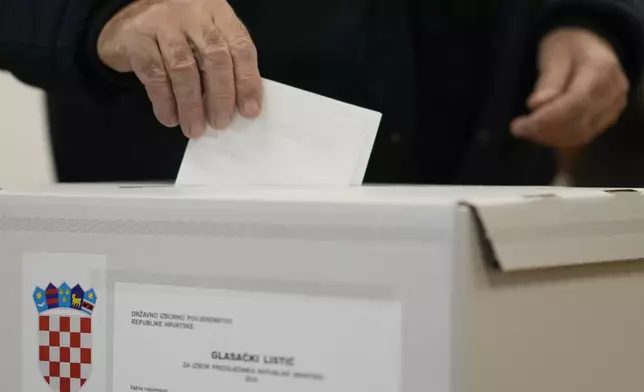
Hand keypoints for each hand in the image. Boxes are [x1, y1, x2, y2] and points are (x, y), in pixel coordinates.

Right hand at [98, 0, 262, 137]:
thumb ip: (225, 60)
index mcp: (217, 12)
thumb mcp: (206, 35)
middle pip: (214, 57)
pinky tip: (170, 118)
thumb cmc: (177, 33)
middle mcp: (193, 13)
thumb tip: (241, 104)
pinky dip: (165, 102)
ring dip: (192, 105)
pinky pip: (155, 75)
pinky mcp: (137, 38)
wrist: (126, 17)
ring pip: (184, 69)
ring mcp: (163, 23)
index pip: (240, 47)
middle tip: (221, 123)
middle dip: (221, 96)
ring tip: (194, 128)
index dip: (247, 81)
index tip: (249, 111)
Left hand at [511, 28, 628, 146]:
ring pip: (580, 133)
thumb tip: (537, 105)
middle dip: (543, 130)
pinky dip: (559, 139)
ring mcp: (613, 106)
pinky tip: (540, 133)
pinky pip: (583, 135)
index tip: (518, 126)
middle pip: (577, 122)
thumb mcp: (553, 53)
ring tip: (526, 130)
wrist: (590, 47)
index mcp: (601, 69)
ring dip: (549, 137)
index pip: (574, 103)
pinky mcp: (607, 118)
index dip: (546, 119)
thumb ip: (548, 80)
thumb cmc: (567, 47)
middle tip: (517, 129)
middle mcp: (613, 90)